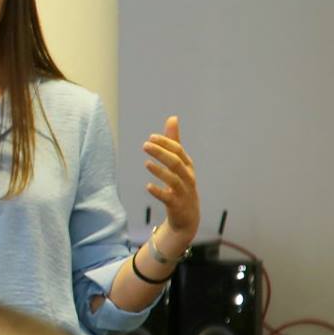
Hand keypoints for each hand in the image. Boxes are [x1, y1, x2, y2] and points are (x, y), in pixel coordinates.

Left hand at [143, 116, 198, 248]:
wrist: (187, 216)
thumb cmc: (182, 185)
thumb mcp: (179, 163)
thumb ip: (174, 142)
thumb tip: (172, 118)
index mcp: (187, 166)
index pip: (179, 151)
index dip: (166, 143)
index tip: (151, 137)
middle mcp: (188, 178)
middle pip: (177, 163)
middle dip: (162, 153)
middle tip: (145, 145)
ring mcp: (184, 192)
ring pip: (174, 180)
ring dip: (160, 171)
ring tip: (146, 164)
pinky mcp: (177, 206)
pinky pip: (168, 198)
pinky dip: (159, 192)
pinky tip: (148, 186)